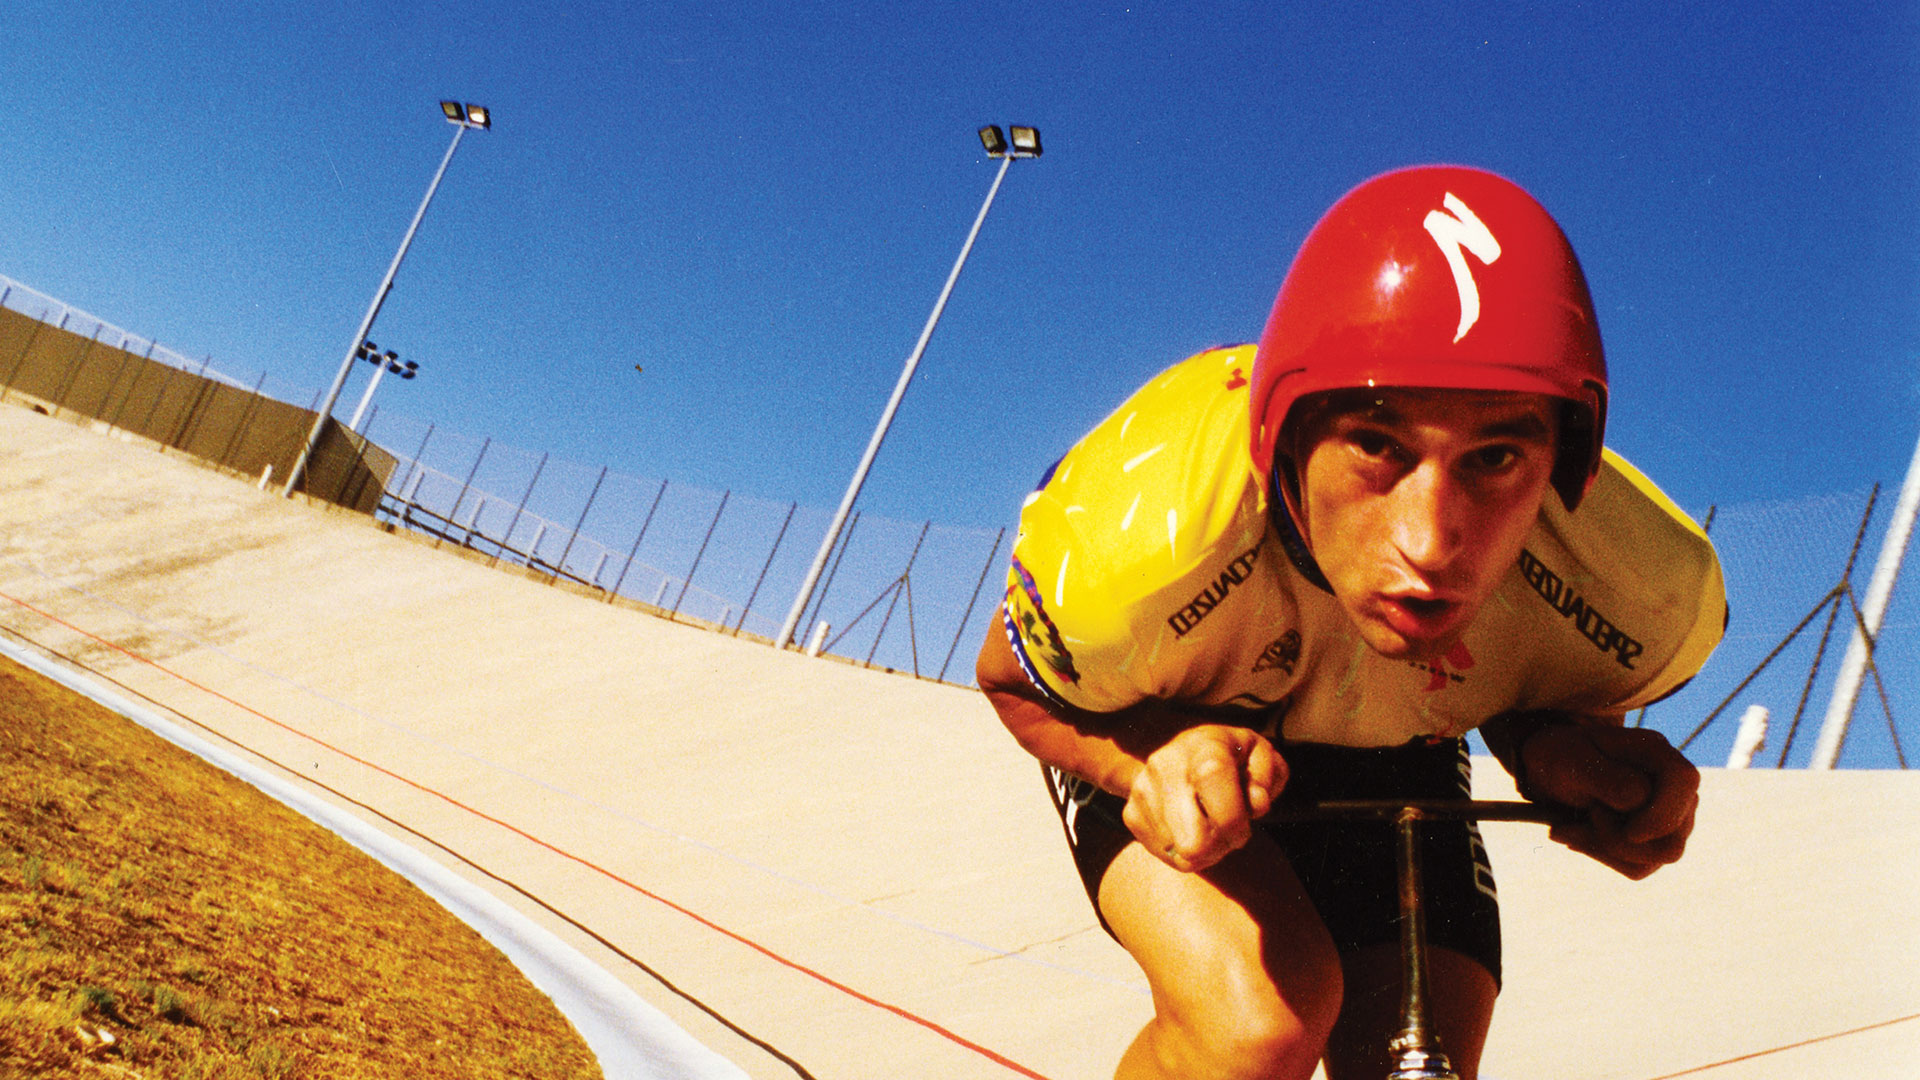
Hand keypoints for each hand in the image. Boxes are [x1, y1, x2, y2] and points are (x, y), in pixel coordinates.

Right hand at [1121, 725, 1284, 872]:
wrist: (1178, 751)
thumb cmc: (1230, 756)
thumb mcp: (1259, 755)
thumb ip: (1266, 777)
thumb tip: (1256, 804)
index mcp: (1203, 750)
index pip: (1219, 805)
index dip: (1235, 826)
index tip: (1243, 827)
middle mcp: (1165, 767)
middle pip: (1194, 843)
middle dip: (1220, 845)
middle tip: (1228, 830)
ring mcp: (1142, 791)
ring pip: (1183, 855)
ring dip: (1206, 850)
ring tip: (1210, 825)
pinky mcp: (1130, 814)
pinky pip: (1167, 857)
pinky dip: (1186, 852)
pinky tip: (1192, 829)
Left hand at [1523, 723, 1698, 879]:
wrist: (1547, 771)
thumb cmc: (1558, 757)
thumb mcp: (1568, 760)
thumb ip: (1605, 778)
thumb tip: (1640, 799)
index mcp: (1653, 751)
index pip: (1684, 779)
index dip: (1663, 814)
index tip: (1629, 833)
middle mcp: (1670, 784)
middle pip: (1673, 837)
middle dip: (1619, 841)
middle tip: (1584, 816)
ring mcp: (1668, 814)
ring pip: (1656, 858)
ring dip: (1604, 849)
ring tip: (1567, 827)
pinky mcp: (1654, 839)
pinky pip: (1637, 867)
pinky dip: (1600, 855)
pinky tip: (1575, 834)